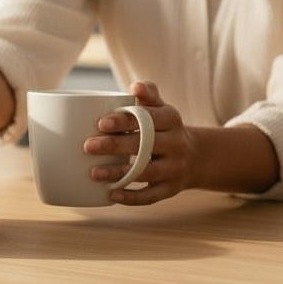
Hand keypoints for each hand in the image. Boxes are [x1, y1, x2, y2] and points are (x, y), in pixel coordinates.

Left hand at [82, 80, 192, 205]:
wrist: (195, 156)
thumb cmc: (164, 127)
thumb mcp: (161, 108)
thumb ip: (148, 94)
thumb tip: (135, 85)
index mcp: (171, 119)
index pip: (147, 119)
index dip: (124, 121)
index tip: (101, 123)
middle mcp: (176, 144)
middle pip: (144, 145)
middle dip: (114, 146)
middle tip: (87, 146)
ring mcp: (175, 168)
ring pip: (145, 172)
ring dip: (118, 173)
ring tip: (93, 173)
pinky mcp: (171, 189)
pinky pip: (151, 196)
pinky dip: (131, 198)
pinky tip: (111, 194)